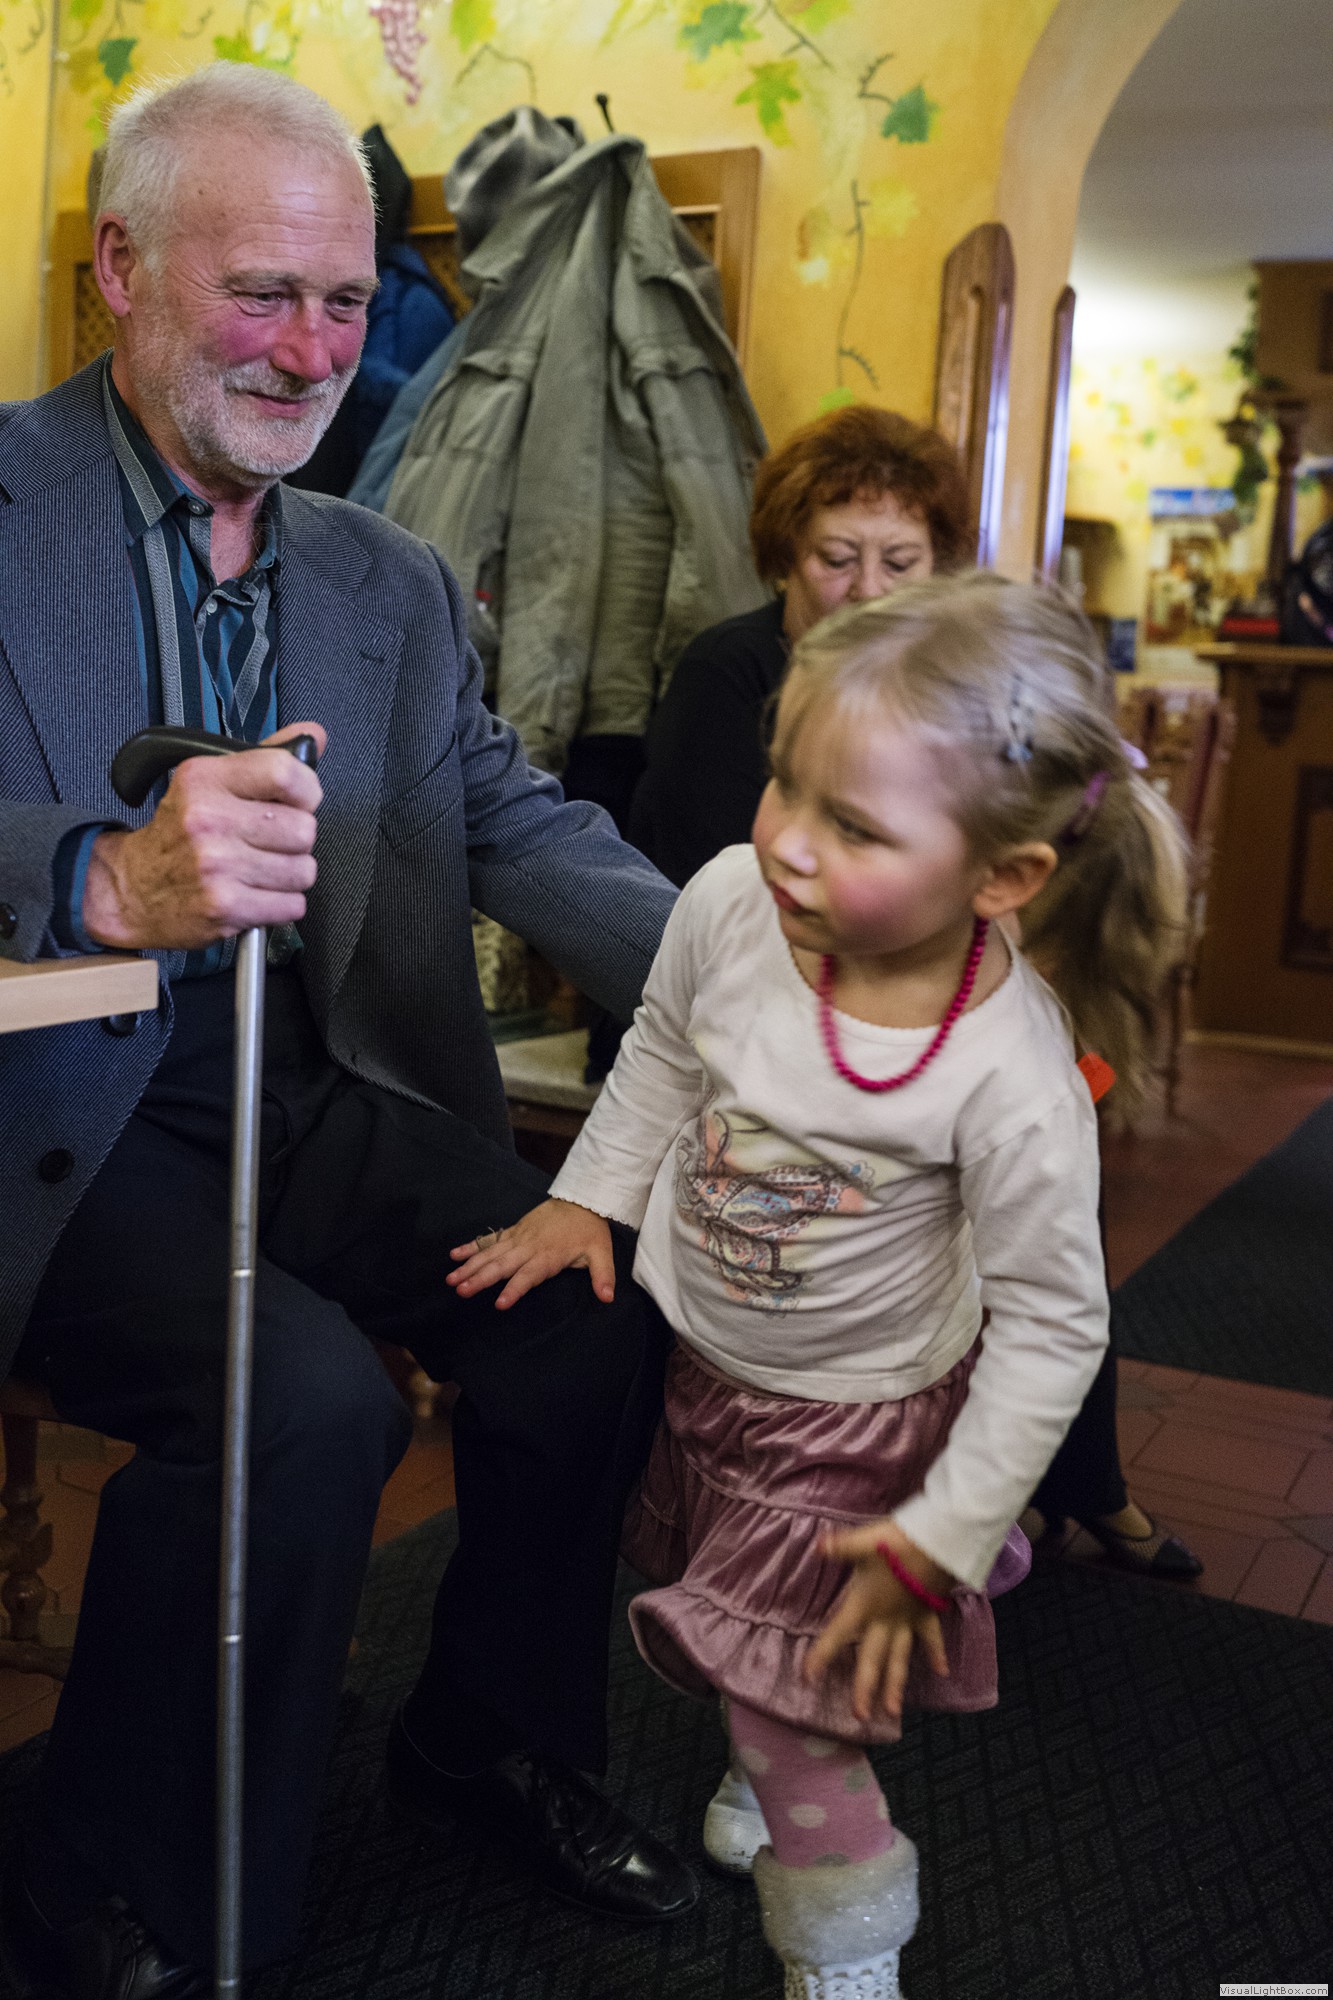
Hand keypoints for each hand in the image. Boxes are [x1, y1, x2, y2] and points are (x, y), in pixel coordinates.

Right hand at [82, 722, 326, 949]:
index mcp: (205, 780)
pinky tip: (256, 894)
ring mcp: (217, 866)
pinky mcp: (225, 907)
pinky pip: (292, 905)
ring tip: (260, 870)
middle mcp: (209, 820)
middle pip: (304, 829)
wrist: (132, 888)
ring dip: (290, 875)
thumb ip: (264, 757)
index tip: (298, 802)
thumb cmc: (178, 835)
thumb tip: (314, 735)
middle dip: (296, 840)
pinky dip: (282, 905)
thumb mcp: (208, 782)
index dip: (306, 791)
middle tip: (269, 842)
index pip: (286, 772)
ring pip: (303, 870)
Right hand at [447, 1199, 615, 1309]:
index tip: (500, 1303)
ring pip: (491, 1253)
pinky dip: (472, 1247)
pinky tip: (455, 1255)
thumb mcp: (601, 1253)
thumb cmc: (590, 1230)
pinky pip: (490, 1240)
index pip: (529, 1275)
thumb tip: (608, 1298)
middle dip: (481, 1279)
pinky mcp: (514, 1231)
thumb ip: (603, 1276)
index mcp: (548, 1256)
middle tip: (461, 1291)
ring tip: (451, 1279)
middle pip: (502, 1265)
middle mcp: (529, 1247)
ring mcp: (518, 1238)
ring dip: (470, 1266)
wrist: (582, 1199)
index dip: (515, 1289)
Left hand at [804, 1518, 953, 1724]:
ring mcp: (908, 1619)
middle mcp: (886, 1620)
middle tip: (860, 1717)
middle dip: (865, 1688)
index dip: (822, 1654)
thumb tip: (818, 1545)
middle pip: (872, 1659)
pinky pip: (931, 1637)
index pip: (838, 1633)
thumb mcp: (868, 1541)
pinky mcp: (927, 1612)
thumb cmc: (902, 1542)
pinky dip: (936, 1653)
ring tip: (892, 1713)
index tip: (808, 1678)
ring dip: (896, 1685)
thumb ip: (842, 1547)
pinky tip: (941, 1672)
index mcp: (865, 1605)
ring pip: (900, 1658)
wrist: (943, 1541)